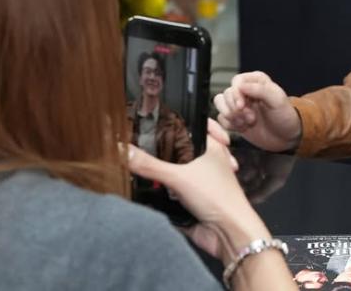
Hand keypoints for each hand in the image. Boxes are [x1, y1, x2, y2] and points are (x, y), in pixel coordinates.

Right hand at [127, 119, 268, 261]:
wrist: (228, 234)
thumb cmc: (217, 197)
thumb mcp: (179, 176)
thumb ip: (149, 164)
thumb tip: (122, 149)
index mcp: (210, 146)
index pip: (190, 124)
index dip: (174, 119)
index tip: (152, 116)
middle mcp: (204, 161)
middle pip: (177, 148)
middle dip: (158, 148)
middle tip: (134, 140)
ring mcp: (197, 180)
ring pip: (172, 169)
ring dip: (158, 170)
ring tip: (134, 160)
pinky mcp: (190, 199)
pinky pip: (170, 190)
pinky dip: (159, 189)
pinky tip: (142, 185)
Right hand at [214, 71, 301, 151]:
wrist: (286, 136)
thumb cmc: (285, 116)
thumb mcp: (277, 100)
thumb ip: (261, 90)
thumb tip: (241, 86)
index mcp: (256, 81)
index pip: (236, 82)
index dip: (236, 94)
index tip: (242, 106)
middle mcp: (245, 91)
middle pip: (226, 94)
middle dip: (236, 109)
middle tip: (251, 118)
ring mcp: (238, 105)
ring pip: (220, 104)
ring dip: (231, 116)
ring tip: (246, 122)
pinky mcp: (234, 119)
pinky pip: (221, 118)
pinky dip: (229, 125)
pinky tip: (243, 128)